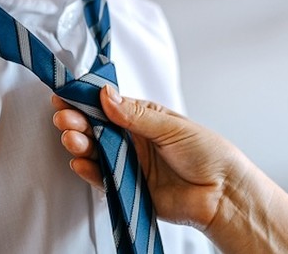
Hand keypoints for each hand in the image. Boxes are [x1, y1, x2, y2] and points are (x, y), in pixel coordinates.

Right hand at [51, 86, 243, 230]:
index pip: (109, 106)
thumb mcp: (172, 126)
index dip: (87, 101)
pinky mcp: (129, 189)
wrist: (223, 193)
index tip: (66, 96)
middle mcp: (134, 140)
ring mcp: (130, 164)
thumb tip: (107, 95)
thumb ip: (137, 115)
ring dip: (80, 145)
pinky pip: (103, 179)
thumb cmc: (208, 153)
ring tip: (71, 138)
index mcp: (145, 118)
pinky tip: (80, 162)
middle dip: (78, 122)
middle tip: (64, 118)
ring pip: (96, 153)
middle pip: (97, 129)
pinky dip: (90, 171)